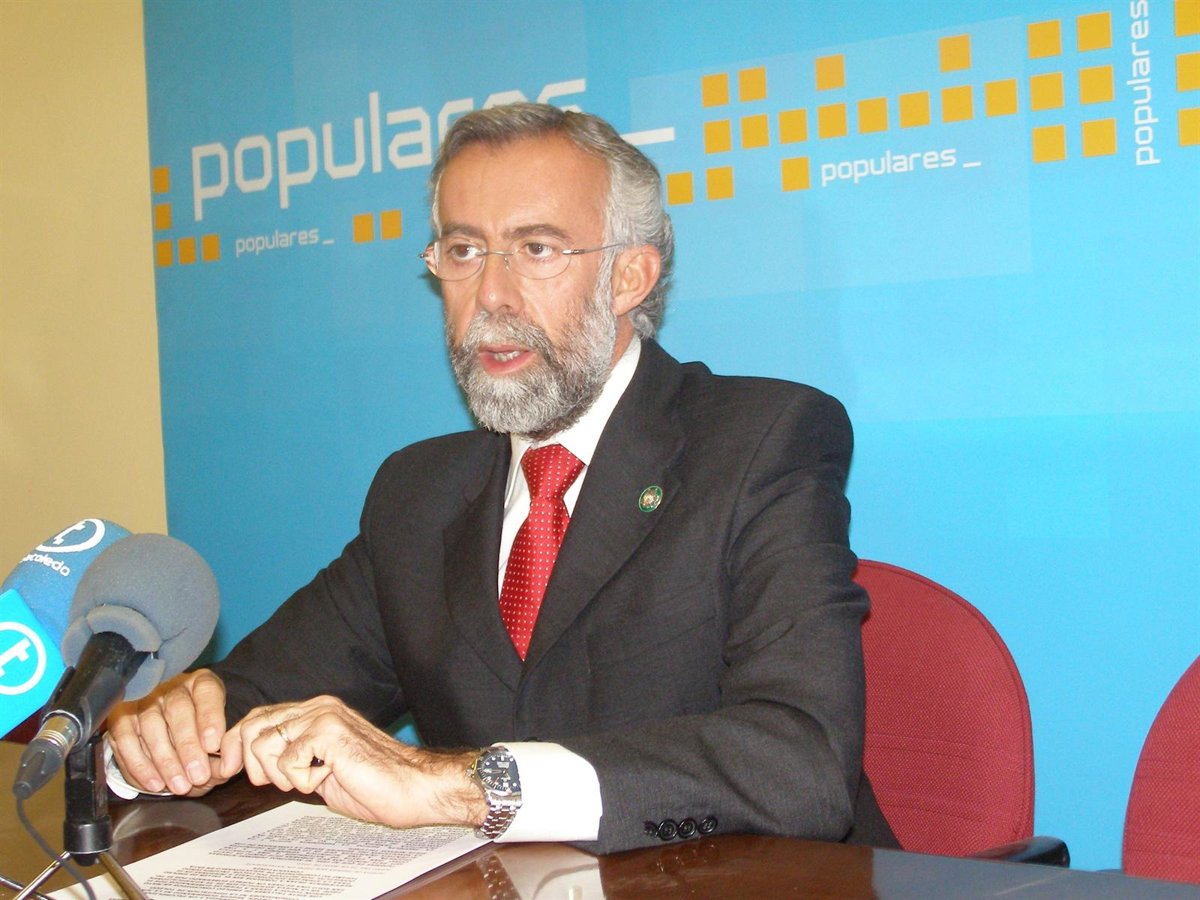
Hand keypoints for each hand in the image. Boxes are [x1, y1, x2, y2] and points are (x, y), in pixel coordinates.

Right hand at [106, 668, 237, 795]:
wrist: (166, 732)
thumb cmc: (198, 734)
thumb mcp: (215, 740)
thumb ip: (221, 753)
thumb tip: (225, 770)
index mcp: (200, 684)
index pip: (207, 692)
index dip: (210, 717)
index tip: (213, 744)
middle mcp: (171, 688)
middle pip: (178, 710)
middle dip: (188, 746)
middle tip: (198, 775)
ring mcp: (143, 701)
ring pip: (151, 726)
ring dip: (165, 760)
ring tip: (179, 785)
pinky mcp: (120, 719)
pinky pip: (126, 741)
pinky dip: (140, 765)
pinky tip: (155, 784)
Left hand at [230, 695, 486, 828]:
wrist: (413, 787)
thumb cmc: (373, 783)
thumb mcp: (319, 767)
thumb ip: (291, 755)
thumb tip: (251, 761)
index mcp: (316, 709)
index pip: (257, 717)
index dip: (234, 745)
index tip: (228, 771)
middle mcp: (317, 705)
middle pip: (252, 726)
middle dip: (249, 763)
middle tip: (279, 783)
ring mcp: (323, 716)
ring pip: (263, 744)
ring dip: (280, 774)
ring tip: (311, 780)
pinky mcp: (327, 732)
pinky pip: (285, 762)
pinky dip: (300, 782)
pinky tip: (327, 778)